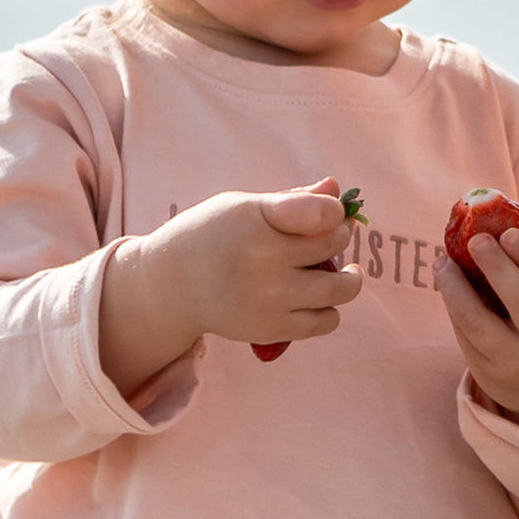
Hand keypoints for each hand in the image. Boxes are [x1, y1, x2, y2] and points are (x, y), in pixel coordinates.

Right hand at [99, 181, 361, 400]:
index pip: (322, 213)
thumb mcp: (243, 207)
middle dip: (340, 235)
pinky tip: (320, 297)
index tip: (330, 212)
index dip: (336, 210)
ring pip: (341, 288)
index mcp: (256, 221)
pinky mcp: (271, 329)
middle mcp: (265, 262)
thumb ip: (293, 200)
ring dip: (348, 277)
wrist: (169, 286)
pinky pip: (327, 321)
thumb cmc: (212, 236)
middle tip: (331, 234)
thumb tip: (337, 189)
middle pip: (335, 244)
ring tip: (344, 270)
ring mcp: (270, 299)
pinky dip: (330, 309)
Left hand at [441, 226, 518, 440]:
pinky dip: (453, 308)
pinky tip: (446, 285)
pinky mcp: (488, 375)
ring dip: (457, 289)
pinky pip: (465, 337)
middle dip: (497, 268)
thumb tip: (501, 228)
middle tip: (476, 240)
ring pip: (480, 324)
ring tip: (443, 262)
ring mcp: (516, 365)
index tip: (508, 233)